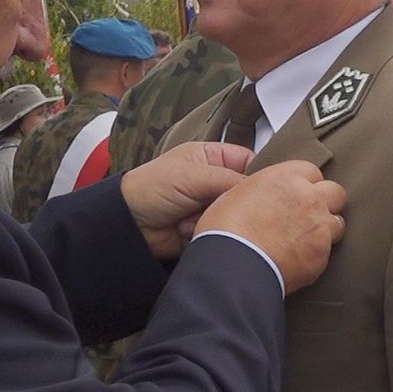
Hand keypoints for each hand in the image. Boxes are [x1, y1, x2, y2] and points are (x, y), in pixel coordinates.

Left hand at [120, 142, 254, 258]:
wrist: (127, 224)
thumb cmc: (151, 188)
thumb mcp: (191, 176)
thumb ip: (229, 179)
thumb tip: (263, 187)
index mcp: (214, 158)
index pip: (251, 162)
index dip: (260, 175)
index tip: (265, 188)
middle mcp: (217, 181)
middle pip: (247, 193)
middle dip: (232, 201)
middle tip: (215, 203)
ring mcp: (213, 207)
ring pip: (237, 215)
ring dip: (216, 218)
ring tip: (191, 216)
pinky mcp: (208, 229)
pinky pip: (223, 233)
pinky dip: (208, 233)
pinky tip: (188, 229)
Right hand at [194, 161, 346, 293]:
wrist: (232, 267)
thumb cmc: (225, 232)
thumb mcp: (235, 194)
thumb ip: (261, 190)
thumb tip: (264, 197)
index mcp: (286, 178)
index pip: (312, 171)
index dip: (305, 184)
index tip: (297, 194)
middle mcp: (308, 198)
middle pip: (335, 192)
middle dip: (325, 202)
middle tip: (308, 214)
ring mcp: (319, 227)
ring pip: (337, 223)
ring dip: (325, 229)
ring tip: (304, 240)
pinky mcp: (321, 256)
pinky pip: (327, 252)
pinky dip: (316, 255)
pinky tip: (298, 259)